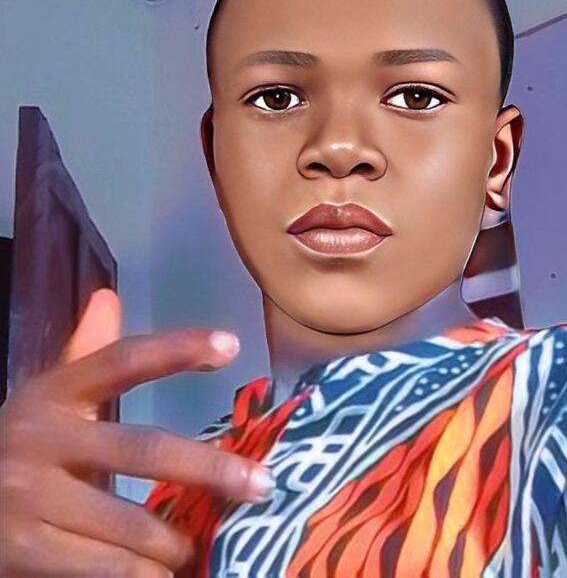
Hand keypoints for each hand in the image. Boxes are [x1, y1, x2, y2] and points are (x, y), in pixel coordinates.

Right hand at [0, 288, 273, 576]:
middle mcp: (41, 436)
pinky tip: (161, 575)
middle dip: (209, 468)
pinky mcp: (21, 549)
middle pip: (143, 447)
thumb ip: (82, 354)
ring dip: (174, 538)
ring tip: (198, 544)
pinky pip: (101, 566)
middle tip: (261, 485)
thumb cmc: (16, 449)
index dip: (177, 348)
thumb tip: (108, 298)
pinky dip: (139, 574)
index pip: (123, 360)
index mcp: (53, 392)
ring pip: (129, 519)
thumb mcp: (45, 401)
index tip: (232, 345)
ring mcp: (28, 495)